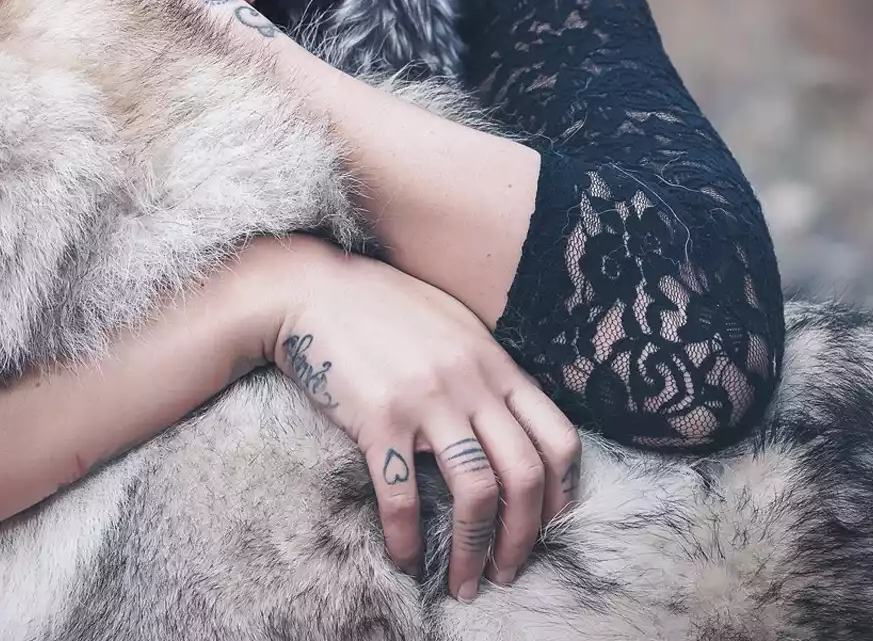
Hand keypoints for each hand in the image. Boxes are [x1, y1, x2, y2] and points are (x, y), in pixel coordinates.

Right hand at [247, 238, 581, 599]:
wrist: (311, 290)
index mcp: (495, 363)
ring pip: (475, 490)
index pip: (557, 437)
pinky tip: (405, 558)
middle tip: (507, 571)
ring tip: (465, 581)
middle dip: (523, 537)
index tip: (548, 525)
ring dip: (474, 549)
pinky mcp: (378, 418)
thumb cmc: (380, 307)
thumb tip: (511, 423)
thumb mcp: (453, 326)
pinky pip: (403, 494)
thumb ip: (486, 370)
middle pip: (524, 474)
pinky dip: (408, 538)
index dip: (562, 494)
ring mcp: (426, 400)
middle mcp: (470, 383)